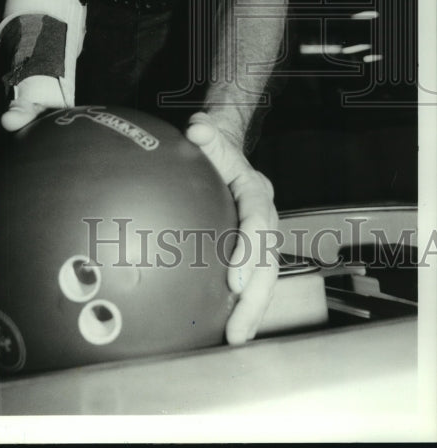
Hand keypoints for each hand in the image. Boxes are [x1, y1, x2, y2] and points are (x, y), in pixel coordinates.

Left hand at [186, 112, 279, 345]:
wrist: (226, 153)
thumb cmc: (215, 148)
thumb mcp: (211, 136)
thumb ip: (206, 133)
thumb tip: (197, 128)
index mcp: (257, 191)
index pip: (258, 222)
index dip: (250, 250)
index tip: (234, 280)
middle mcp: (266, 218)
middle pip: (269, 261)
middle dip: (256, 298)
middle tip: (238, 329)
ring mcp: (262, 238)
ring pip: (266, 278)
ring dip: (253, 311)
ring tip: (236, 339)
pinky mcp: (252, 253)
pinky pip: (253, 282)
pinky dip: (245, 307)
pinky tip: (227, 332)